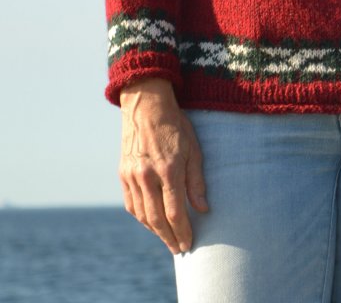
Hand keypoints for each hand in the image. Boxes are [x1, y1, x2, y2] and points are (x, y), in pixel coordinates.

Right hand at [119, 77, 207, 253]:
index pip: (175, 212)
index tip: (189, 243)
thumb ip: (197, 180)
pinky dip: (141, 217)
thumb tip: (203, 209)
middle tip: (179, 249)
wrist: (146, 106)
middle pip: (157, 219)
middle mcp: (147, 176)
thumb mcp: (193, 148)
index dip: (182, 231)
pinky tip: (151, 221)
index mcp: (168, 169)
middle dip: (169, 237)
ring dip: (155, 230)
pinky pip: (131, 204)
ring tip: (168, 238)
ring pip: (142, 215)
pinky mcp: (123, 174)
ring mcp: (132, 176)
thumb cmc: (175, 125)